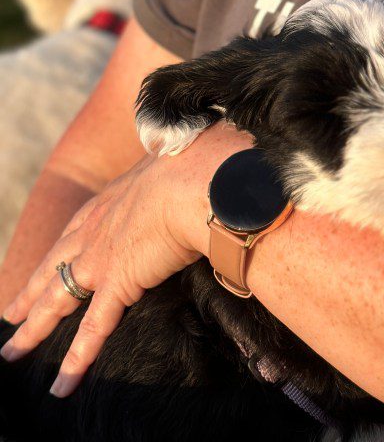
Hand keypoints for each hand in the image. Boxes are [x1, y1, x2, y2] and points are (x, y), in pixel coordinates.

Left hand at [0, 121, 249, 396]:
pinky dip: (76, 360)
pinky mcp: (118, 282)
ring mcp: (102, 256)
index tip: (53, 259)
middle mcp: (98, 226)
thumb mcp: (179, 161)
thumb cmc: (201, 161)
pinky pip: (92, 330)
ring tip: (12, 350)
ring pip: (56, 298)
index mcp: (114, 196)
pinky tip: (62, 385)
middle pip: (54, 264)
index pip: (80, 226)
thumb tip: (202, 168)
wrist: (199, 176)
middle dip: (31, 290)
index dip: (65, 246)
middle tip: (11, 311)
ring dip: (33, 328)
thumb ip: (181, 172)